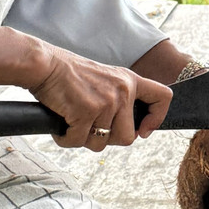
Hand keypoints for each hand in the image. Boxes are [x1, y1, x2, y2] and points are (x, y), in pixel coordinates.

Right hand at [28, 45, 171, 150]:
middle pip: (127, 138)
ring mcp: (105, 102)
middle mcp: (122, 91)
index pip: (163, 97)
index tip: (144, 130)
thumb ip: (119, 98)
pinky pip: (78, 142)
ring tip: (73, 122)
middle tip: (90, 127)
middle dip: (107, 139)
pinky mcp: (86, 112)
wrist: (45, 65)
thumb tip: (129, 132)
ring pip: (101, 143)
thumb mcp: (105, 79)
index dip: (157, 118)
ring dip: (84, 139)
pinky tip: (62, 124)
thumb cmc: (69, 75)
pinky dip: (66, 139)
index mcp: (129, 80)